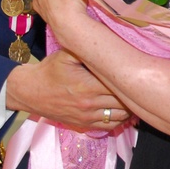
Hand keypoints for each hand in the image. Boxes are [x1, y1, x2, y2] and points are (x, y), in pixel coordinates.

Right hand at [6, 48, 130, 131]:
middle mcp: (90, 104)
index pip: (119, 84)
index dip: (130, 78)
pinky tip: (124, 110)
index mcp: (88, 85)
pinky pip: (110, 126)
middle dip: (132, 93)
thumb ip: (86, 49)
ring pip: (120, 116)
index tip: (136, 71)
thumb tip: (107, 42)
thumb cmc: (49, 71)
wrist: (30, 92)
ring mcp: (87, 117)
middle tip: (140, 84)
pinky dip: (120, 120)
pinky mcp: (84, 125)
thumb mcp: (66, 54)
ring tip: (134, 96)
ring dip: (129, 108)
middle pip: (123, 102)